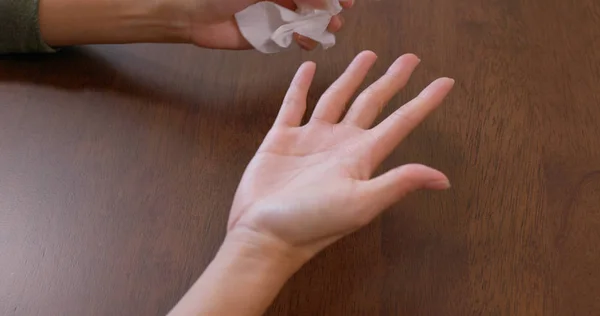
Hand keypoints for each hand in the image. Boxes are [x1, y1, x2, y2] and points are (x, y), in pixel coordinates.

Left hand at [180, 0, 351, 49]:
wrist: (190, 15)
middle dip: (329, 5)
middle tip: (340, 14)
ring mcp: (275, 10)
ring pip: (307, 16)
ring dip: (320, 22)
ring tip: (328, 30)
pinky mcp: (269, 32)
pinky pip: (293, 35)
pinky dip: (304, 38)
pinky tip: (308, 42)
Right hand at [228, 51, 454, 264]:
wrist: (264, 235)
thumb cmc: (312, 223)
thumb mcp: (361, 203)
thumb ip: (398, 183)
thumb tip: (443, 179)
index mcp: (362, 157)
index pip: (400, 122)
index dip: (423, 102)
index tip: (445, 83)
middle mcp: (340, 144)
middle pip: (372, 103)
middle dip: (391, 81)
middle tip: (410, 59)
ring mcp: (311, 140)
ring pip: (337, 98)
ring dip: (352, 77)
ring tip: (367, 56)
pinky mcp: (281, 139)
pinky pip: (294, 105)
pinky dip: (301, 86)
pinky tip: (308, 69)